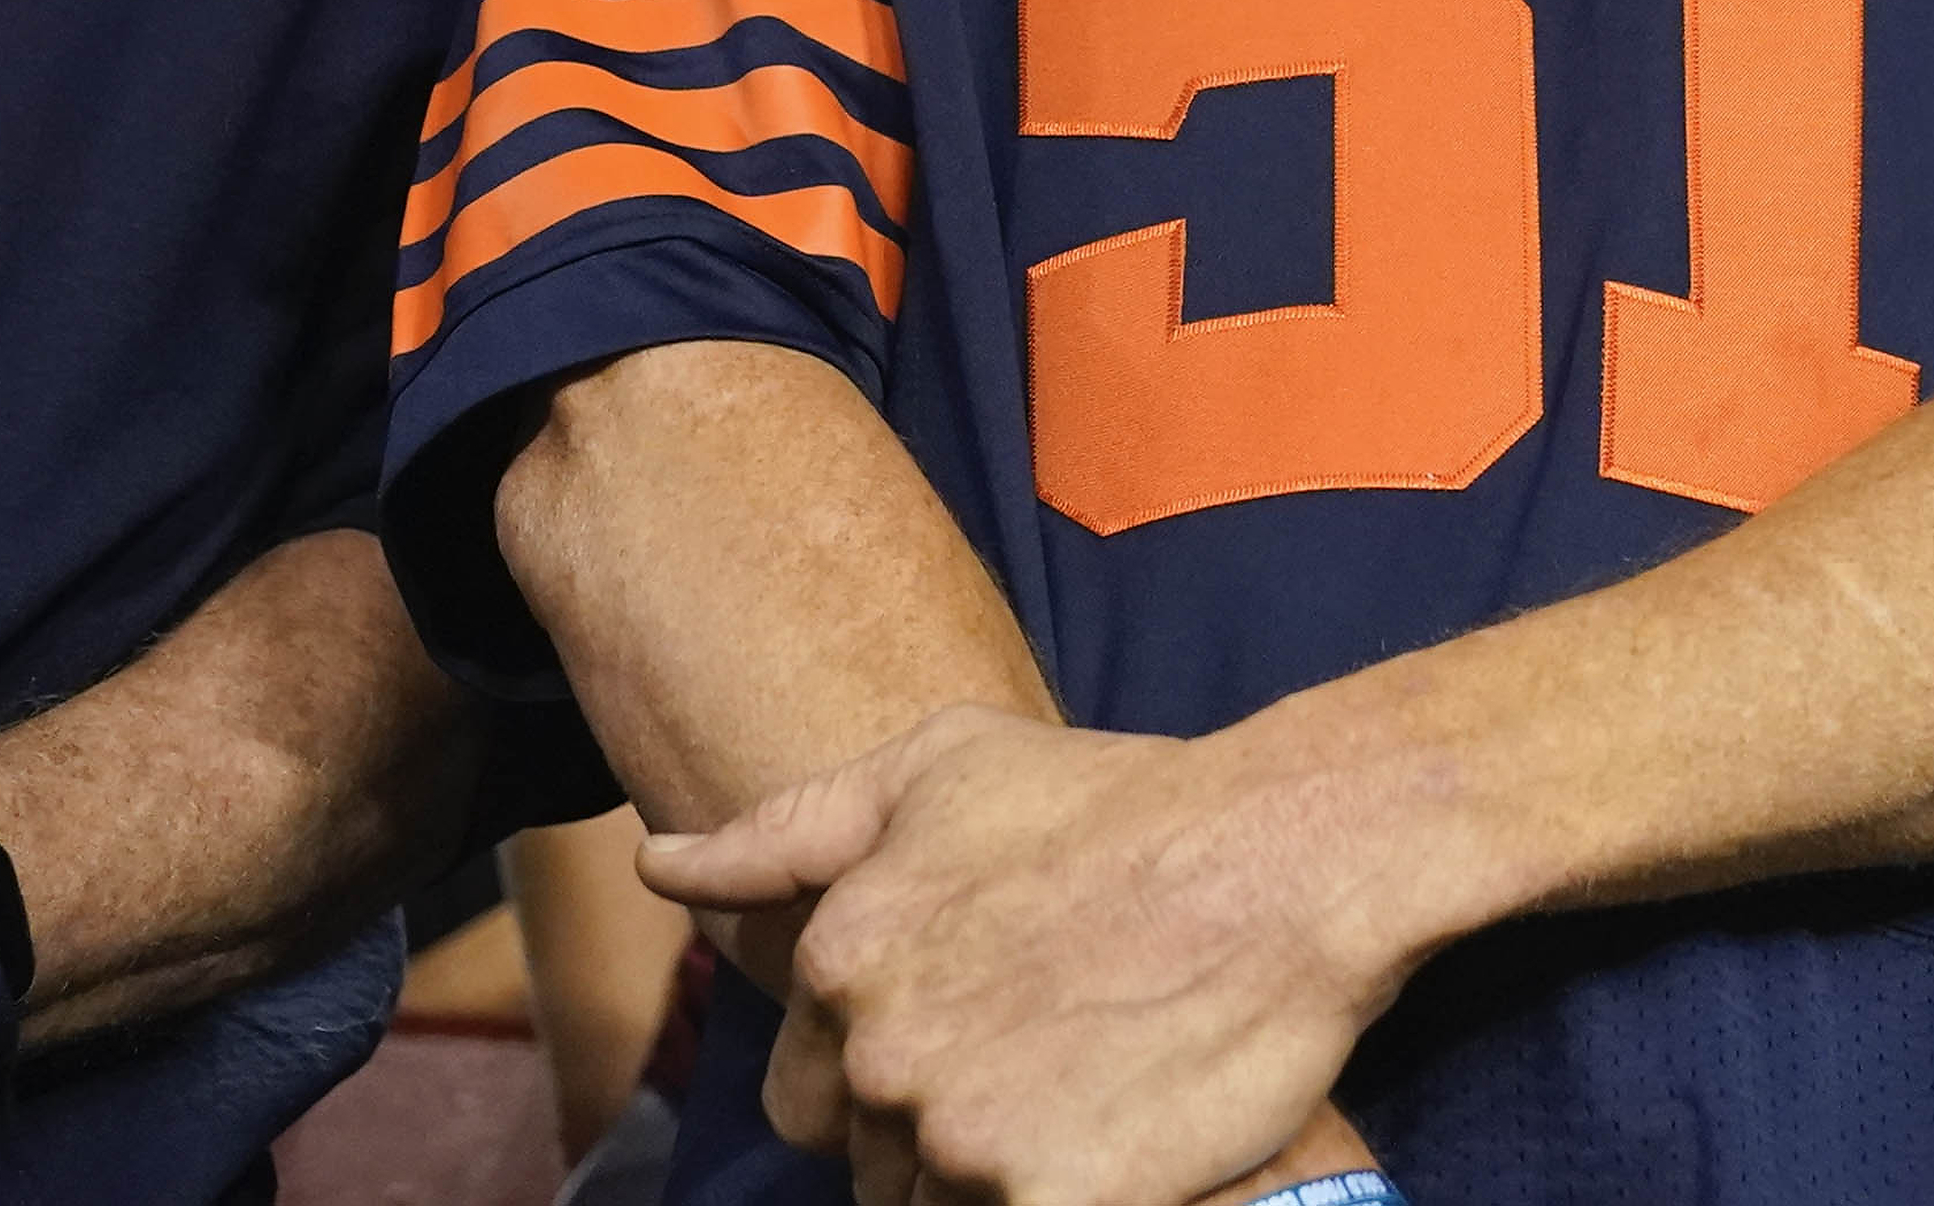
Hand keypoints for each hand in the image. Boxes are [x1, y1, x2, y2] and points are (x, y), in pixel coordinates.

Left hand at [646, 705, 1403, 1205]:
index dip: (884, 1084)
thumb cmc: (1113, 801)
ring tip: (1075, 1108)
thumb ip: (786, 834)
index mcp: (836, 961)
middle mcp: (880, 1054)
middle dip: (929, 1144)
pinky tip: (1109, 1152)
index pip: (806, 1097)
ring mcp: (961, 1136)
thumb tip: (657, 865)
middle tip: (1032, 1079)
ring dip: (989, 1182)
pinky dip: (1057, 1200)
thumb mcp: (937, 771)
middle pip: (868, 1168)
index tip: (968, 1044)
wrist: (1276, 857)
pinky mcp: (1050, 1200)